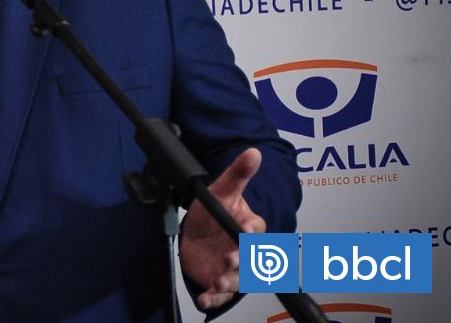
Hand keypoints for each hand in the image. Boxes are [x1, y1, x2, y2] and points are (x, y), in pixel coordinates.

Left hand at [179, 148, 265, 309]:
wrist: (194, 233)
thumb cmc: (212, 213)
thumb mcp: (221, 190)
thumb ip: (238, 174)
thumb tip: (253, 152)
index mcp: (249, 228)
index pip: (256, 231)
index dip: (251, 233)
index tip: (245, 232)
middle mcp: (244, 251)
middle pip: (250, 260)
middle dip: (242, 262)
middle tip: (230, 259)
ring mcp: (233, 269)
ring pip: (237, 280)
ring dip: (229, 283)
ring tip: (217, 282)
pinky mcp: (218, 281)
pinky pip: (218, 295)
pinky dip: (213, 299)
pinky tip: (204, 299)